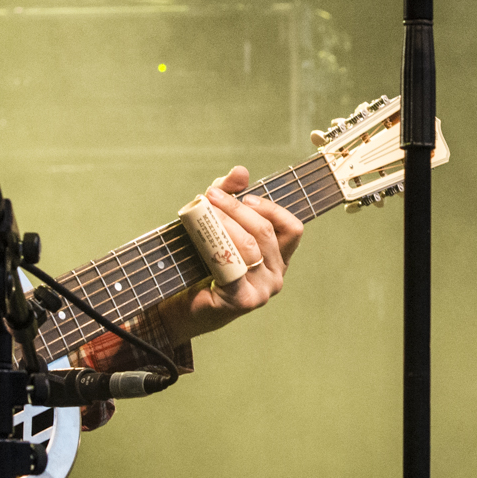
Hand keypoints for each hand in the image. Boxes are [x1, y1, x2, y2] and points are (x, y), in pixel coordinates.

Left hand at [165, 166, 305, 342]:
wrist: (184, 306)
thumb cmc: (204, 264)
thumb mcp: (218, 224)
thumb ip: (230, 197)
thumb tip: (241, 171)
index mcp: (278, 257)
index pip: (292, 228)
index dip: (271, 208)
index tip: (245, 196)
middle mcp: (277, 275)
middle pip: (264, 232)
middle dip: (237, 209)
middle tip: (211, 195)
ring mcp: (263, 290)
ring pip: (249, 247)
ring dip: (225, 224)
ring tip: (204, 212)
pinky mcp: (244, 300)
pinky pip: (235, 267)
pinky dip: (219, 249)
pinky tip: (205, 240)